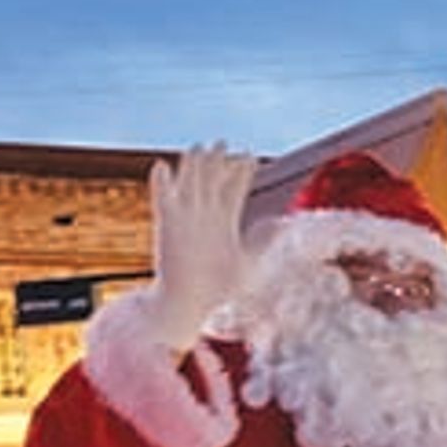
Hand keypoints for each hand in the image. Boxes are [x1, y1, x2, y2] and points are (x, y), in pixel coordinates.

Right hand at [141, 144, 255, 344]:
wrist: (190, 304)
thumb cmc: (219, 289)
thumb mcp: (249, 263)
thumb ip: (264, 242)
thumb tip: (284, 226)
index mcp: (225, 222)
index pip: (234, 189)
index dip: (241, 172)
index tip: (250, 155)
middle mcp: (205, 216)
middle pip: (212, 180)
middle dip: (218, 161)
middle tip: (223, 141)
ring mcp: (185, 218)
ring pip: (190, 184)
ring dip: (193, 166)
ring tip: (198, 147)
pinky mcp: (167, 225)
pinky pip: (163, 200)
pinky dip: (162, 183)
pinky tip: (162, 166)